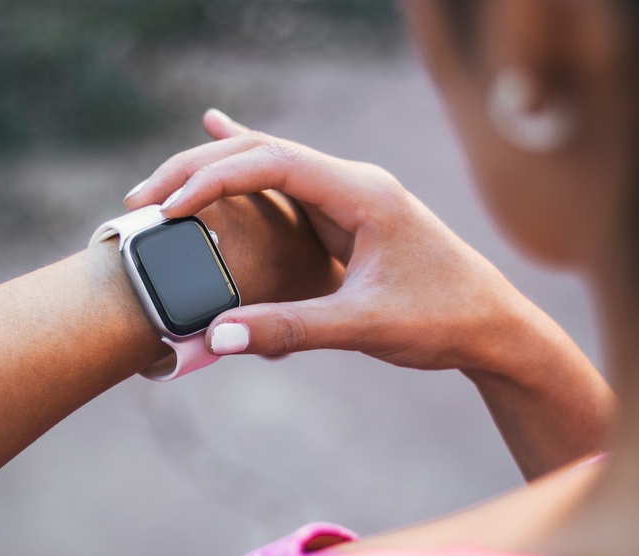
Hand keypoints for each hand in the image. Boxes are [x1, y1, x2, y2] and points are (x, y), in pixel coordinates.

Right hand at [125, 109, 533, 372]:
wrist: (494, 327)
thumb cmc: (443, 319)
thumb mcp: (363, 327)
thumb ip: (288, 329)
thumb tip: (214, 338)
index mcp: (364, 193)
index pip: (274, 163)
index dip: (214, 179)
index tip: (168, 209)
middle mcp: (356, 183)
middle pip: (265, 154)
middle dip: (201, 171)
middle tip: (144, 198)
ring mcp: (353, 197)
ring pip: (273, 165)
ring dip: (217, 170)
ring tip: (164, 179)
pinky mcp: (350, 217)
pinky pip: (288, 184)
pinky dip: (248, 168)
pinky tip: (222, 135)